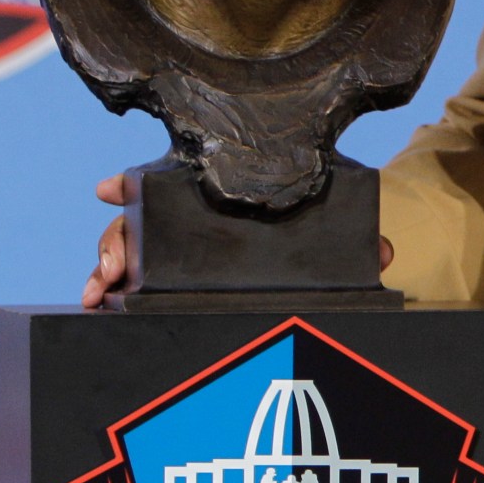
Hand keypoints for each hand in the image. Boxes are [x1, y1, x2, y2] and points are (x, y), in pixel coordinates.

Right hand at [78, 173, 394, 309]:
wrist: (313, 245)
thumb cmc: (312, 219)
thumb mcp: (332, 220)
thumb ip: (358, 238)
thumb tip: (385, 254)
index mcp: (221, 189)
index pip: (171, 179)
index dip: (134, 184)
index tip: (109, 189)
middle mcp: (191, 212)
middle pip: (141, 220)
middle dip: (117, 241)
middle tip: (110, 269)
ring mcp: (178, 243)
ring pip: (130, 248)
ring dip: (107, 268)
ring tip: (97, 293)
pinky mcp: (174, 272)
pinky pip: (136, 277)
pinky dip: (112, 287)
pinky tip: (98, 303)